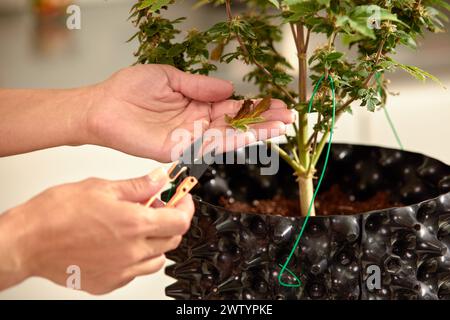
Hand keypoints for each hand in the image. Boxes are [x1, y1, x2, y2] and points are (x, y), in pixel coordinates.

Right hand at [0, 168, 193, 293]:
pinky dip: (137, 258)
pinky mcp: (109, 283)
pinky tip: (121, 244)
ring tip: (137, 226)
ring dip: (156, 241)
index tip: (180, 200)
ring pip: (158, 259)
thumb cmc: (56, 214)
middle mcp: (132, 251)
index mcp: (134, 224)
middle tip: (157, 208)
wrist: (27, 242)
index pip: (180, 221)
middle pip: (173, 240)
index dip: (186, 208)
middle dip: (171, 221)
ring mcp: (121, 270)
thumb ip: (137, 186)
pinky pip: (136, 272)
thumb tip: (160, 180)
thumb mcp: (101, 187)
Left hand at [86, 64, 294, 161]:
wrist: (103, 105)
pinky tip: (250, 136)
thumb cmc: (131, 89)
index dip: (255, 106)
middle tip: (289, 118)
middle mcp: (197, 124)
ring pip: (227, 137)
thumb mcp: (171, 77)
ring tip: (279, 127)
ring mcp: (189, 138)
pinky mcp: (177, 150)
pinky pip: (207, 146)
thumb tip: (230, 89)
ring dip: (254, 133)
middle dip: (263, 121)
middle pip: (236, 124)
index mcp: (197, 105)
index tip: (277, 103)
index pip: (233, 107)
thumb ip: (200, 85)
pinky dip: (230, 142)